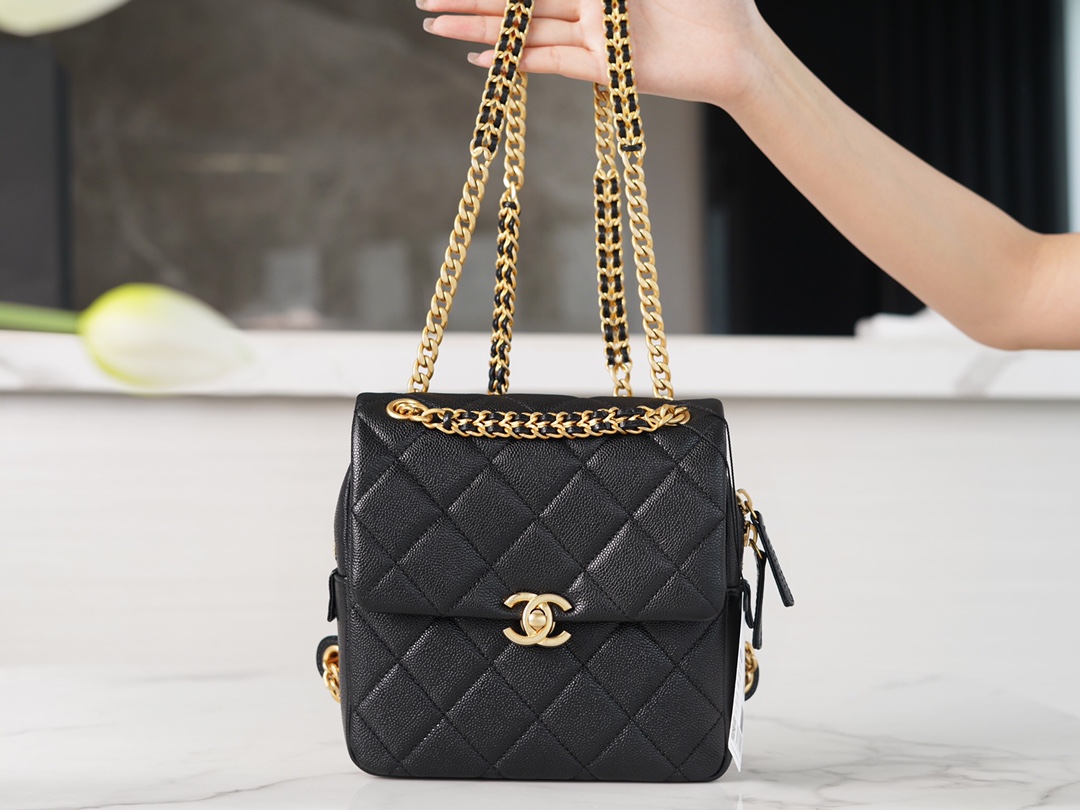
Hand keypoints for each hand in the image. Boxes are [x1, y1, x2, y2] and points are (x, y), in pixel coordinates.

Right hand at [417, 0, 769, 107]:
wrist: (741, 47)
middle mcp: (589, 3)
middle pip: (515, 1)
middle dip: (468, 0)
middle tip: (421, 4)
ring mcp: (592, 37)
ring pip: (523, 31)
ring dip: (477, 32)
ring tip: (433, 29)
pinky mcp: (602, 69)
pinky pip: (550, 64)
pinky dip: (516, 63)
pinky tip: (481, 62)